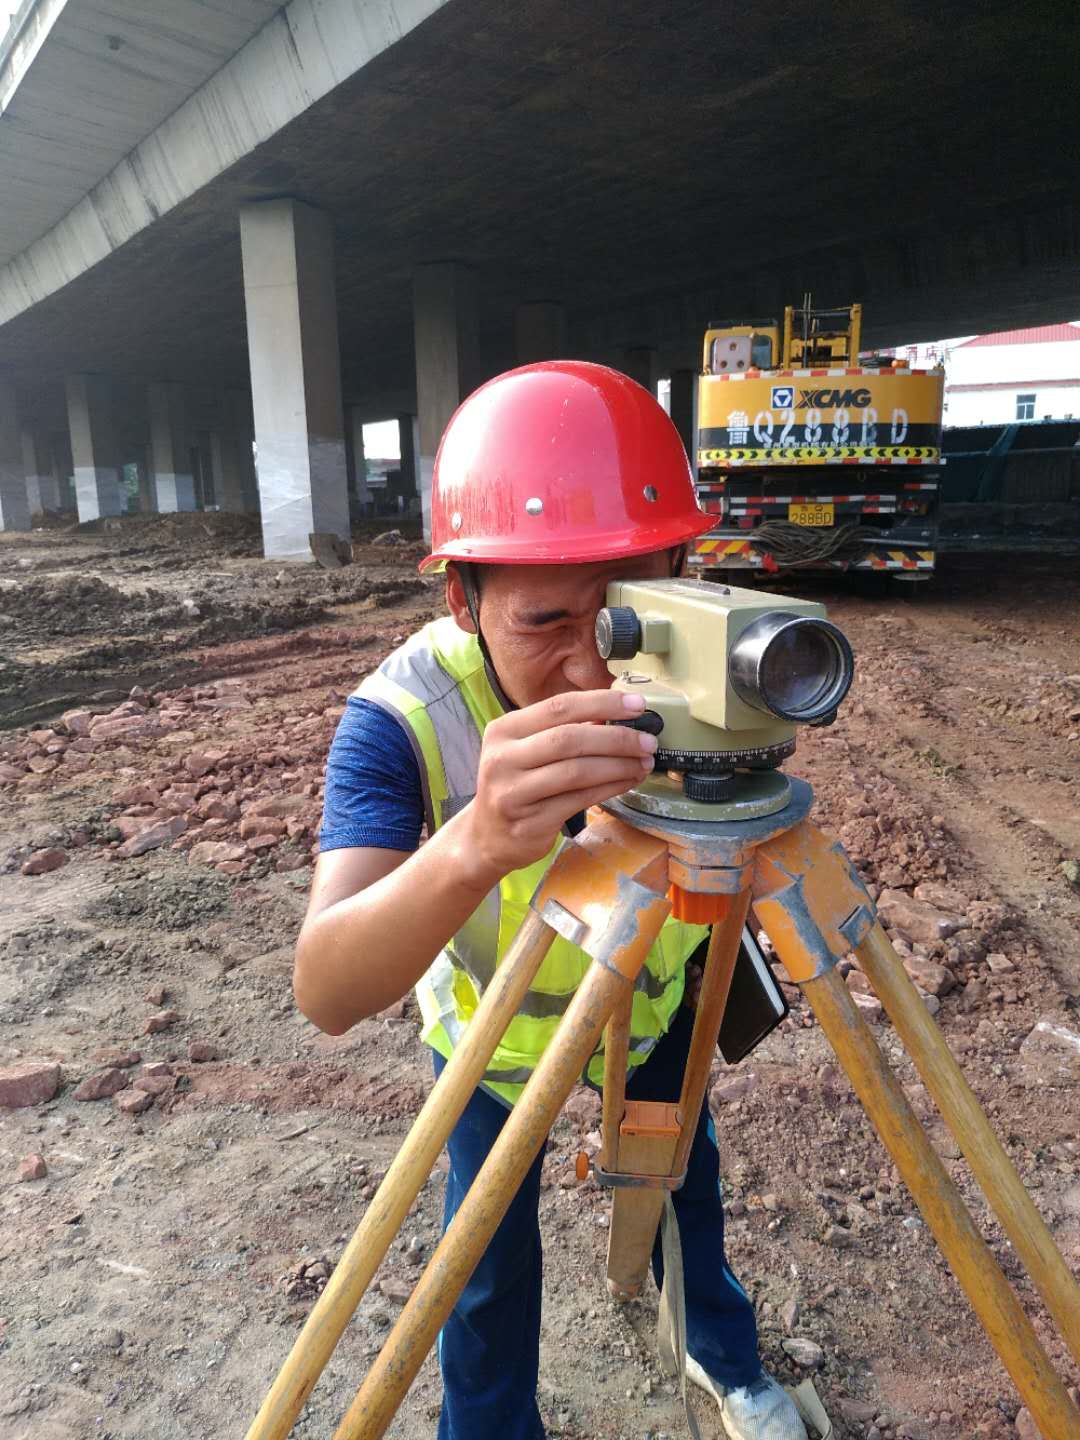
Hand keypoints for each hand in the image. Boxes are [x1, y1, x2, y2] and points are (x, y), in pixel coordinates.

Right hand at [459, 689, 656, 881]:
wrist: (487, 836)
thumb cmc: (516, 785)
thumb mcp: (526, 749)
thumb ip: (563, 729)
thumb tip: (616, 713)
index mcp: (503, 730)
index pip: (559, 707)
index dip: (602, 703)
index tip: (637, 705)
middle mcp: (503, 758)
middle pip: (569, 738)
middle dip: (616, 738)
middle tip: (647, 740)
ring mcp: (513, 793)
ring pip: (577, 771)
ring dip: (618, 765)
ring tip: (643, 762)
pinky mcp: (530, 822)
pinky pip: (580, 799)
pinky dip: (610, 787)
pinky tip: (627, 781)